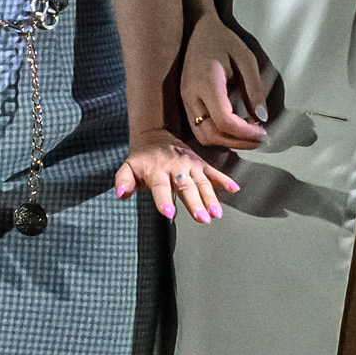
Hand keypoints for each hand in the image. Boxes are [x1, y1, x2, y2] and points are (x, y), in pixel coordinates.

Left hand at [116, 131, 240, 221]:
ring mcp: (190, 165)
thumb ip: (123, 181)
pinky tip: (234, 189)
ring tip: (216, 214)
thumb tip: (121, 194)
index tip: (168, 214)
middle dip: (194, 204)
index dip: (163, 201)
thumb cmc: (142, 159)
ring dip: (211, 198)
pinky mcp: (200, 164)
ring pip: (202, 182)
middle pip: (186, 187)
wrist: (155, 135)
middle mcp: (175, 168)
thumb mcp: (127, 168)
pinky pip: (214, 172)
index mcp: (156, 170)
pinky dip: (224, 180)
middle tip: (202, 219)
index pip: (160, 188)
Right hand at [179, 1, 271, 151]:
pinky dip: (219, 134)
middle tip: (260, 139)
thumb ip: (255, 87)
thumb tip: (262, 117)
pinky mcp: (187, 103)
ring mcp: (186, 101)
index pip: (223, 120)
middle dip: (238, 142)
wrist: (198, 30)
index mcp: (206, 83)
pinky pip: (200, 129)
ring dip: (227, 141)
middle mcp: (191, 96)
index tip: (264, 132)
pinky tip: (236, 127)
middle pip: (211, 135)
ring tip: (249, 135)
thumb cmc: (223, 40)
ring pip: (203, 136)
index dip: (245, 132)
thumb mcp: (246, 57)